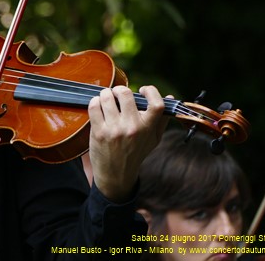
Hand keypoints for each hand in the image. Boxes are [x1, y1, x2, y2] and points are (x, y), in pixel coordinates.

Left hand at [87, 85, 168, 201]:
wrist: (116, 175)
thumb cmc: (136, 153)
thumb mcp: (153, 139)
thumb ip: (162, 119)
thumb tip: (170, 97)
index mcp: (148, 128)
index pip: (157, 104)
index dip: (151, 91)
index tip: (142, 90)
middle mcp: (132, 128)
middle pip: (125, 93)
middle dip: (120, 89)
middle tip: (118, 94)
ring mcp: (114, 130)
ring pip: (106, 97)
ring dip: (105, 94)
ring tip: (106, 98)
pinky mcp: (99, 132)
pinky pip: (94, 106)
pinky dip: (95, 102)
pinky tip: (98, 106)